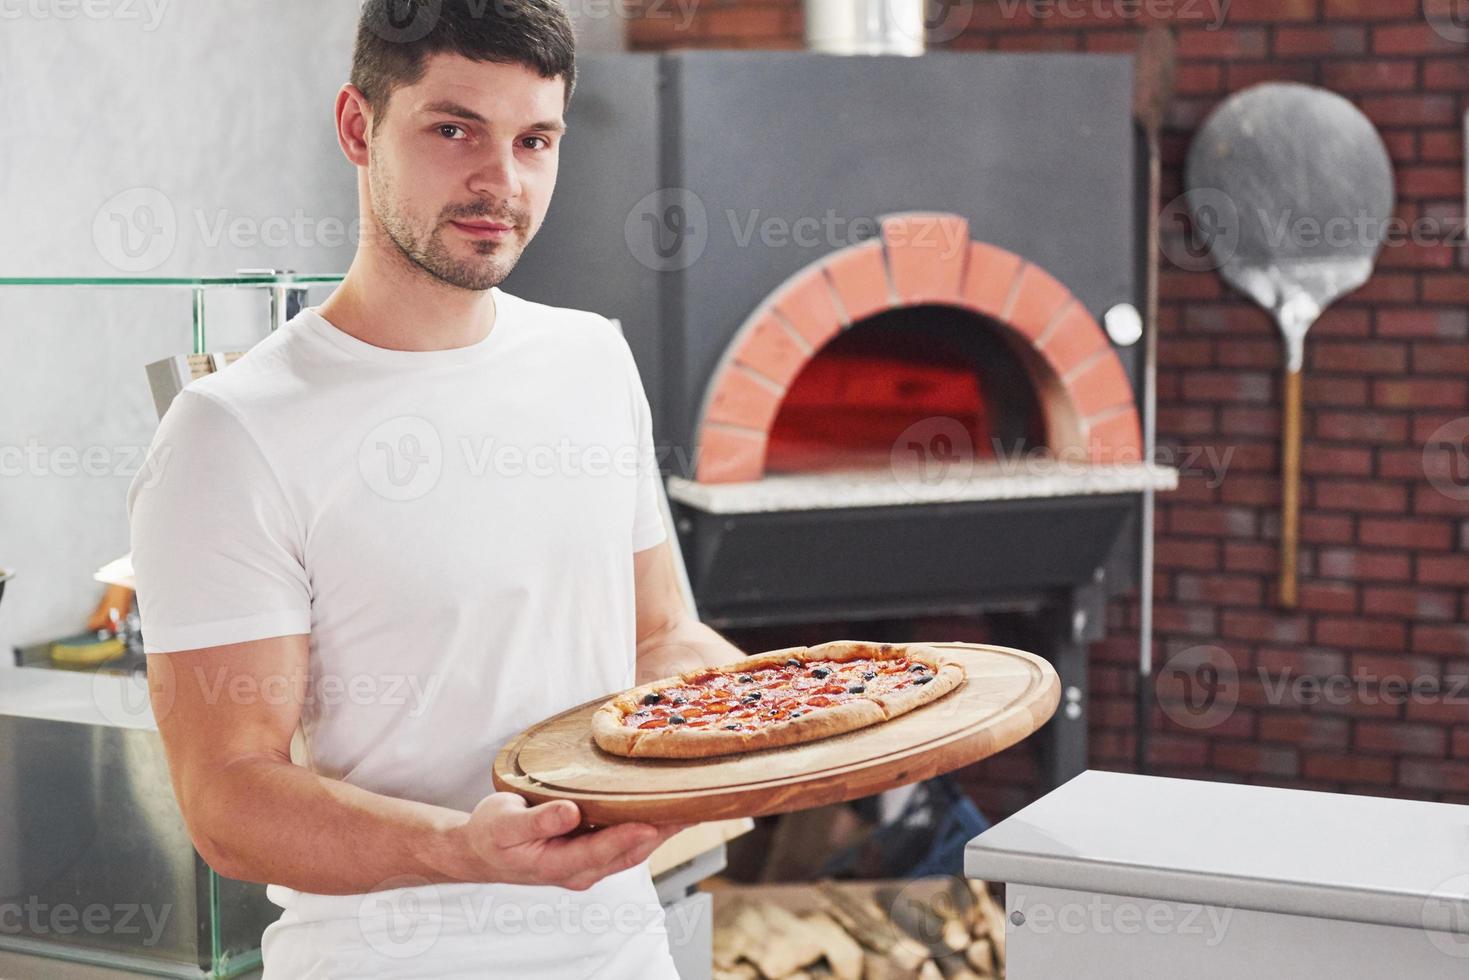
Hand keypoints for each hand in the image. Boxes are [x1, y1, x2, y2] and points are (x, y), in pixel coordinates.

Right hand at [455, 793, 689, 890]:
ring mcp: (589, 864)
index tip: (653, 822)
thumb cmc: (491, 835)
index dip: (628, 837)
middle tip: (692, 806)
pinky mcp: (593, 852)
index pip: (601, 851)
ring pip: (634, 849)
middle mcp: (581, 870)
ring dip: (663, 829)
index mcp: (558, 865)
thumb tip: (570, 813)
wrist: (482, 851)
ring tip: (691, 805)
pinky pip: (627, 841)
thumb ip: (538, 821)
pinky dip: (649, 826)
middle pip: (630, 852)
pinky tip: (666, 809)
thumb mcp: (504, 823)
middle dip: (662, 831)